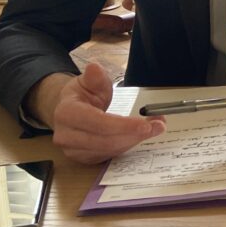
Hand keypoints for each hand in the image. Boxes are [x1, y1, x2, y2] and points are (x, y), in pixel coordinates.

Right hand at [27, 62, 164, 164]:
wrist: (67, 111)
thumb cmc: (81, 95)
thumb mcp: (87, 81)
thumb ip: (94, 77)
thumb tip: (95, 68)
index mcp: (66, 113)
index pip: (97, 122)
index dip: (122, 125)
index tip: (145, 124)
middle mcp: (67, 135)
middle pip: (106, 140)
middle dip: (135, 134)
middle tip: (158, 125)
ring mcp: (74, 150)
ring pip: (110, 149)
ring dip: (135, 139)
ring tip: (155, 127)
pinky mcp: (85, 158)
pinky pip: (110, 155)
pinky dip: (128, 145)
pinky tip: (140, 135)